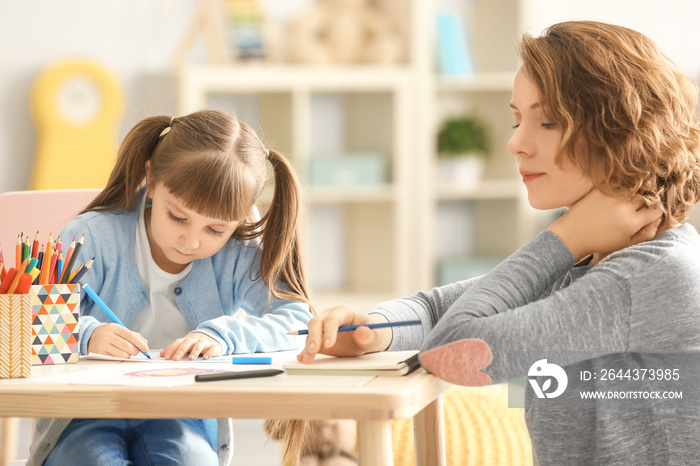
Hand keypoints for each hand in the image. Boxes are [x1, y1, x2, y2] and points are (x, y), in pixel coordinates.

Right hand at [87, 323, 149, 358]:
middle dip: (136, 350)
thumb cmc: (110, 333)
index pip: (130, 335)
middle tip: (137, 351)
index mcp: (115, 327)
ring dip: (129, 355)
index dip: (140, 343)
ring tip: (128, 352)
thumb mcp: (119, 330)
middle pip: (127, 346)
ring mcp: (104, 345)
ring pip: (122, 354)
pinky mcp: (101, 353)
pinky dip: (122, 357)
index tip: (146, 348)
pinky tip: (121, 354)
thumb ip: (133, 335)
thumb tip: (145, 343)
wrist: (90, 336)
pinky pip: (116, 358)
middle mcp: (108, 335)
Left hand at [161, 332, 221, 359]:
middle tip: (176, 358)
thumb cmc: (195, 344)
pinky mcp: (214, 347)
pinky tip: (206, 358)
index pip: (177, 343)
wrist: (212, 337)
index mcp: (186, 340)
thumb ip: (174, 349)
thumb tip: (162, 354)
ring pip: (199, 345)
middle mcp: (195, 341)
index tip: (166, 357)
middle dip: (181, 351)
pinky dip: (209, 353)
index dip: (171, 349)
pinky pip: (212, 349)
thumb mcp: (184, 345)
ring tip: (191, 358)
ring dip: (195, 351)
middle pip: (187, 343)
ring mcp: (205, 343)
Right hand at [296, 305, 391, 362]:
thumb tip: (362, 331)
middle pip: (317, 322)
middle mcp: (330, 316)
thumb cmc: (372, 333)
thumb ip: (369, 334)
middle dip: (314, 336)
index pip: (333, 318)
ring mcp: (323, 327)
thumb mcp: (375, 335)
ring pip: (310, 333)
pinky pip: (310, 342)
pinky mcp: (320, 338)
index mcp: (344, 312)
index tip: (329, 343)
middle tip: (314, 350)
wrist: (368, 338)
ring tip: (307, 358)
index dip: (329, 330)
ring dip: (308, 346)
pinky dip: (306, 350)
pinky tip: (303, 357)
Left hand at [548, 189, 662, 260]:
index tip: (653, 212)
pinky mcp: (601, 190)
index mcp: (631, 223)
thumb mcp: (625, 243)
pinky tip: (622, 191)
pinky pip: (620, 183)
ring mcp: (611, 197)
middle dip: (649, 200)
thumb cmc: (600, 242)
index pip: (657, 210)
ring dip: (638, 191)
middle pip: (648, 197)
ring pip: (635, 188)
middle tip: (644, 204)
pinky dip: (625, 185)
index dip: (658, 211)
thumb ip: (646, 233)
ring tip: (633, 198)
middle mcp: (623, 208)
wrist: (573, 235)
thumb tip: (659, 219)